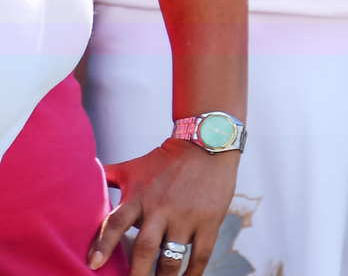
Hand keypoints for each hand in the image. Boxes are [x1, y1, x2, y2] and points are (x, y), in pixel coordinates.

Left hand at [91, 142, 237, 273]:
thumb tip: (79, 175)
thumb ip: (106, 176)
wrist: (208, 143)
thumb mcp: (132, 167)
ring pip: (171, 257)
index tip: (93, 265)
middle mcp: (161, 209)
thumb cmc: (165, 158)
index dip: (104, 245)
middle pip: (144, 247)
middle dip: (135, 275)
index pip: (116, 222)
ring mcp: (187, 216)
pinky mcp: (209, 221)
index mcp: (139, 198)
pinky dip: (192, 274)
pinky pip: (200, 254)